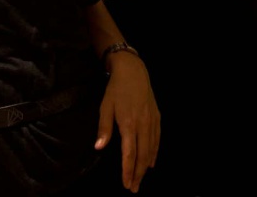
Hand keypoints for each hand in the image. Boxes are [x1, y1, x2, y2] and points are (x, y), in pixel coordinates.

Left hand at [95, 52, 159, 192]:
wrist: (133, 71)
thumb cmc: (116, 89)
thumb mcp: (105, 107)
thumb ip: (104, 128)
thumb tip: (99, 147)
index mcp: (129, 123)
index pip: (129, 153)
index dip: (128, 170)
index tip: (126, 183)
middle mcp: (143, 124)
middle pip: (143, 155)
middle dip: (138, 174)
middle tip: (134, 188)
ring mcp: (152, 121)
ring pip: (152, 149)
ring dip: (146, 166)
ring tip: (141, 179)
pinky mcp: (157, 117)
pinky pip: (157, 139)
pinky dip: (155, 153)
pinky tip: (152, 162)